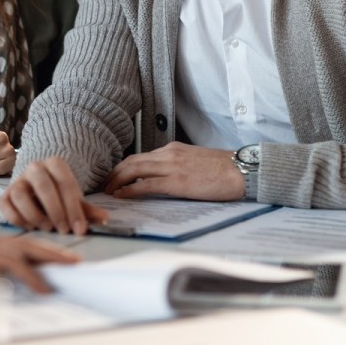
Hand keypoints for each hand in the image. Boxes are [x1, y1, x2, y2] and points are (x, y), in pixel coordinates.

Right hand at [0, 157, 108, 236]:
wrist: (38, 191)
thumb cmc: (60, 196)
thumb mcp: (75, 200)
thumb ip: (88, 210)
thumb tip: (104, 217)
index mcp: (55, 164)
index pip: (65, 183)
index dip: (73, 208)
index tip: (80, 229)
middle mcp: (34, 168)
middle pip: (43, 185)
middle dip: (55, 210)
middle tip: (64, 230)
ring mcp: (17, 180)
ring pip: (20, 194)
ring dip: (34, 214)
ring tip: (47, 228)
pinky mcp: (4, 195)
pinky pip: (5, 205)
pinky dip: (17, 219)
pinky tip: (31, 228)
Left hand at [103, 142, 244, 200]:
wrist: (241, 170)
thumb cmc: (223, 169)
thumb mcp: (194, 160)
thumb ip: (176, 165)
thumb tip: (162, 178)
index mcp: (172, 149)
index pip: (139, 156)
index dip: (123, 167)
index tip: (114, 177)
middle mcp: (168, 154)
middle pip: (131, 161)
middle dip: (114, 174)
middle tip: (104, 186)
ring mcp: (171, 166)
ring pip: (133, 170)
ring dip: (116, 181)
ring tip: (108, 192)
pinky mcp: (177, 181)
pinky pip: (146, 185)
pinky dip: (130, 190)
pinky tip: (121, 196)